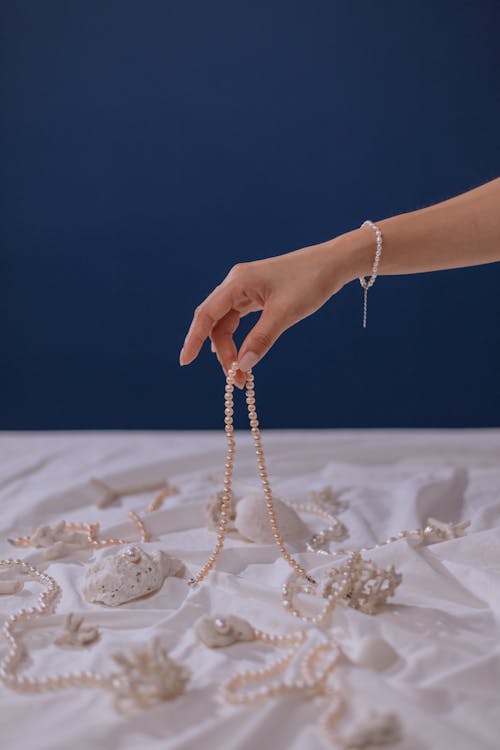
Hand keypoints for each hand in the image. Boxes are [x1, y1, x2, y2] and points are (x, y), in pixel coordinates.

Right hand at [179, 231, 367, 386]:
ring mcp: (246, 288)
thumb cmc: (310, 282)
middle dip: (222, 352)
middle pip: (215, 323)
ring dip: (231, 349)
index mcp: (237, 282)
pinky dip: (241, 339)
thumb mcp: (285, 314)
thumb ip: (261, 339)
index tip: (185, 362)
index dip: (193, 339)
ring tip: (243, 374)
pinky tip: (244, 355)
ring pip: (227, 324)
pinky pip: (239, 320)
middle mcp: (236, 283)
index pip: (206, 314)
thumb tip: (243, 366)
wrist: (333, 263)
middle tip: (236, 379)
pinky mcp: (257, 294)